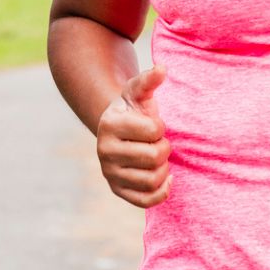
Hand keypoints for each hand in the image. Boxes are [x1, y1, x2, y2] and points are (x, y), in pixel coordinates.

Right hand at [96, 65, 170, 207]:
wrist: (120, 133)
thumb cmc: (134, 110)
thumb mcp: (138, 93)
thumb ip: (149, 80)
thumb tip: (162, 69)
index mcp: (109, 123)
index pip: (154, 130)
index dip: (161, 127)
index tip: (153, 124)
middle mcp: (104, 150)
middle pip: (155, 157)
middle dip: (164, 148)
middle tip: (158, 142)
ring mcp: (109, 173)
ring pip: (153, 179)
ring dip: (164, 168)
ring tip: (157, 157)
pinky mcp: (118, 190)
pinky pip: (147, 200)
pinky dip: (162, 191)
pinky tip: (165, 177)